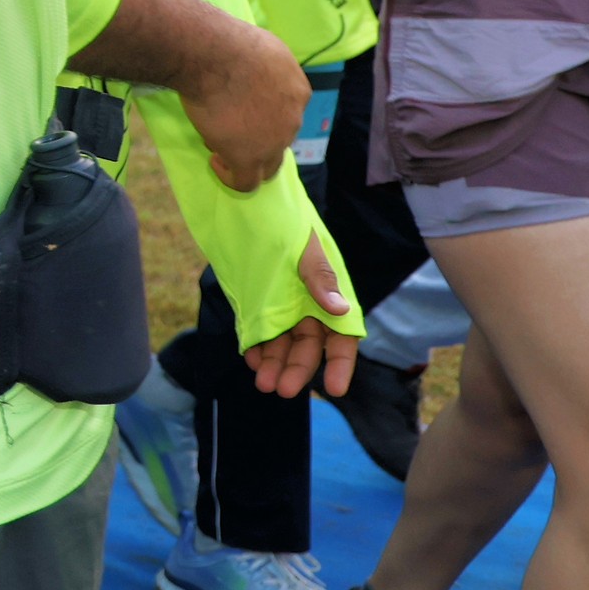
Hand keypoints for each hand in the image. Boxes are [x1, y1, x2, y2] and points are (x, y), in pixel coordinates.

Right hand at [174, 20, 309, 191]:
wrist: (214, 55)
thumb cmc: (230, 42)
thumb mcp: (262, 48)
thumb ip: (264, 66)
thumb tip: (249, 68)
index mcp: (298, 90)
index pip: (286, 111)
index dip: (262, 111)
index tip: (237, 104)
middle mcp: (293, 118)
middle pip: (280, 139)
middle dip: (256, 137)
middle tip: (228, 126)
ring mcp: (274, 141)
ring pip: (267, 164)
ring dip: (246, 157)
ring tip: (219, 144)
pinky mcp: (249, 156)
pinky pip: (246, 181)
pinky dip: (231, 176)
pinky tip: (216, 162)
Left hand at [241, 231, 358, 398]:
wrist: (246, 200)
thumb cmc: (283, 220)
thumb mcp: (304, 247)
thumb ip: (320, 278)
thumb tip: (340, 310)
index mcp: (327, 293)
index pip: (341, 337)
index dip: (341, 363)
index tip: (336, 389)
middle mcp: (306, 303)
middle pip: (308, 345)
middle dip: (297, 369)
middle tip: (281, 389)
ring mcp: (279, 303)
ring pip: (282, 342)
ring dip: (274, 362)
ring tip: (262, 382)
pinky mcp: (254, 299)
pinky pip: (258, 329)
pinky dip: (255, 345)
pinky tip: (250, 358)